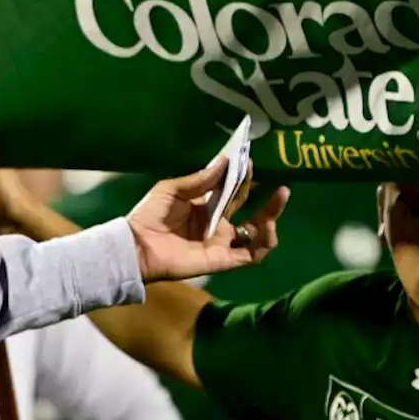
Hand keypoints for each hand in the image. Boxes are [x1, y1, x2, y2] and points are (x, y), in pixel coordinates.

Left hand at [127, 157, 288, 281]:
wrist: (138, 244)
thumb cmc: (150, 214)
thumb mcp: (173, 189)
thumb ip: (200, 180)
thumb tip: (225, 161)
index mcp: (205, 206)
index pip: (231, 191)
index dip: (242, 177)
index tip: (250, 160)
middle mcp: (217, 223)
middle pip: (248, 210)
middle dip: (264, 197)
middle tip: (281, 185)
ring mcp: (221, 242)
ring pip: (255, 234)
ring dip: (270, 218)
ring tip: (279, 199)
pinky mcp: (223, 259)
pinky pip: (251, 255)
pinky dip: (264, 243)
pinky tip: (268, 227)